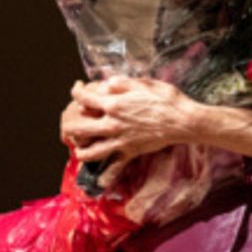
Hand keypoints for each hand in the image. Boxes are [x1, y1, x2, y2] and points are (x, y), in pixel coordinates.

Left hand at [61, 76, 198, 172]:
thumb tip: (103, 85)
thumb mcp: (141, 83)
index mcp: (113, 104)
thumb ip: (119, 83)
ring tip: (78, 147)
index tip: (77, 87)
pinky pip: (111, 164)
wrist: (182, 121)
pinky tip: (97, 166)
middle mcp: (112, 124)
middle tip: (69, 121)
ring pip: (91, 151)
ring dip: (80, 150)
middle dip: (69, 124)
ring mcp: (120, 140)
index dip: (75, 90)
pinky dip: (102, 168)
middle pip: (79, 128)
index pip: (83, 98)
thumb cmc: (165, 99)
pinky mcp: (130, 151)